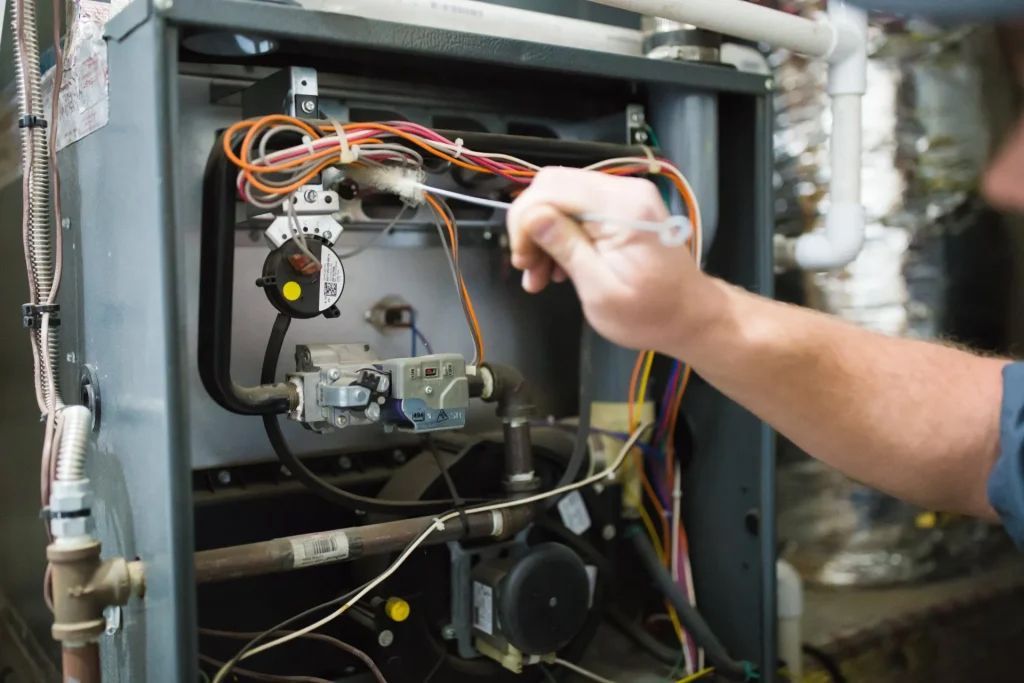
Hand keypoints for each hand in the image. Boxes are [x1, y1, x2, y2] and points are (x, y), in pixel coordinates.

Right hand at [506, 167, 711, 353]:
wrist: (690, 317)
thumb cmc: (651, 314)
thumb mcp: (601, 290)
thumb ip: (567, 248)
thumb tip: (532, 215)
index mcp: (622, 207)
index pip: (552, 187)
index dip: (525, 219)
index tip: (522, 258)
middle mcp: (624, 191)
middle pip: (553, 186)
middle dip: (530, 226)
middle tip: (527, 267)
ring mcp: (624, 198)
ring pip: (561, 198)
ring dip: (542, 235)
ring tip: (540, 276)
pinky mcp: (622, 210)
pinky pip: (578, 211)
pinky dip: (560, 236)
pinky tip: (558, 268)